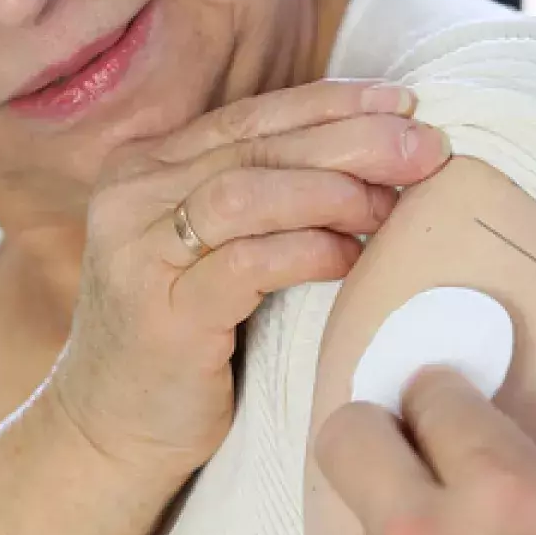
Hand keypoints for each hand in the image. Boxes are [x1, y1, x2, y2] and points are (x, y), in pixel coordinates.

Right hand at [52, 80, 450, 473]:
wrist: (111, 432)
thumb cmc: (182, 338)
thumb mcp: (210, 250)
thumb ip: (262, 198)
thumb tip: (378, 154)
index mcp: (145, 168)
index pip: (251, 117)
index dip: (332, 104)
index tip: (403, 102)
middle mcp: (132, 197)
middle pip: (257, 147)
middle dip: (351, 140)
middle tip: (424, 148)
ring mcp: (139, 255)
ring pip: (247, 192)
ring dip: (333, 192)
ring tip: (392, 207)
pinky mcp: (160, 315)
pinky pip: (246, 264)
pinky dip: (308, 251)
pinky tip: (352, 257)